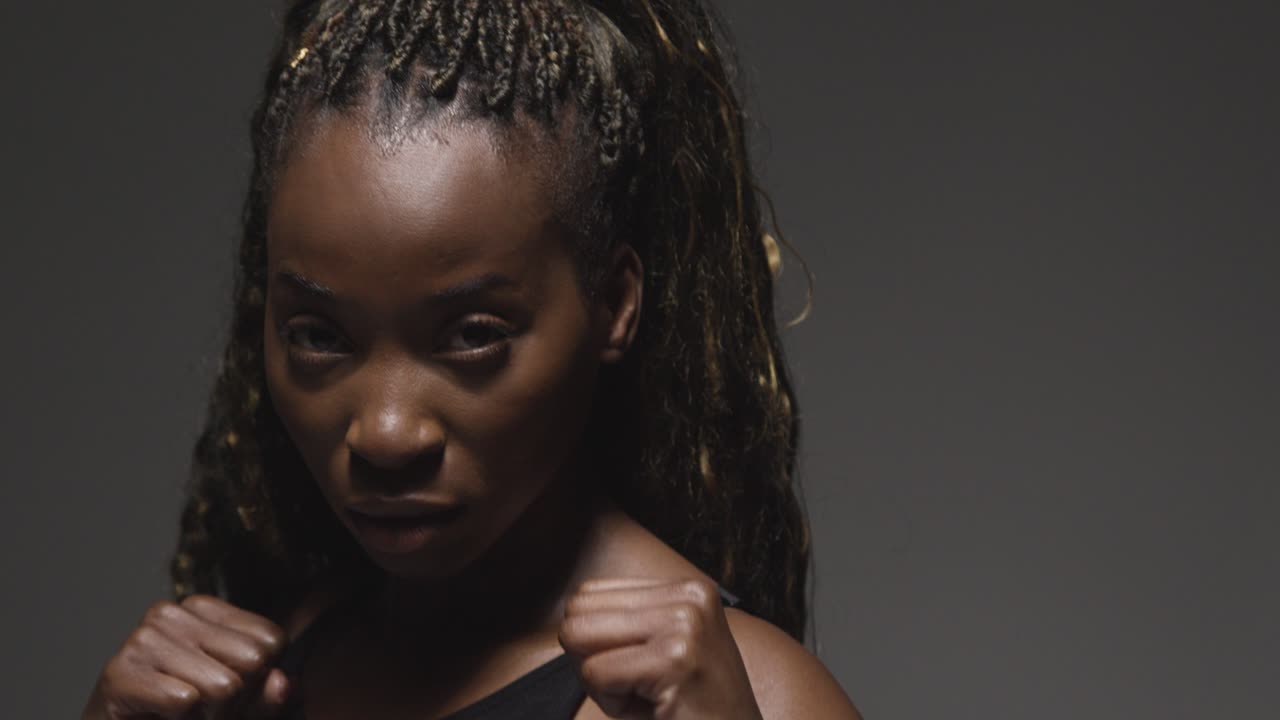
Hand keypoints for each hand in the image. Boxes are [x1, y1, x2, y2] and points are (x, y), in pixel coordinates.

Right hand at [82, 594, 289, 719]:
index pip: (271, 639)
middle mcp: (172, 612)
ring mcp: (143, 638)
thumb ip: (266, 696)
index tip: (230, 694)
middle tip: (205, 709)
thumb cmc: (178, 716)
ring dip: (210, 716)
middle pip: (253, 660)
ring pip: (223, 685)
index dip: (261, 679)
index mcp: (204, 608)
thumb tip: (284, 684)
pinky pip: (185, 701)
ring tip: (182, 715)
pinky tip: (160, 718)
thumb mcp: (236, 704)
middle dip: (239, 699)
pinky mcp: (119, 671)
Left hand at [559, 578, 762, 719]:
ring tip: (644, 697)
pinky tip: (653, 711)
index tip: (638, 669)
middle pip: (578, 610)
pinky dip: (612, 704)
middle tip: (636, 687)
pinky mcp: (674, 659)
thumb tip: (566, 620)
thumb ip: (623, 625)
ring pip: (579, 638)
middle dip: (592, 658)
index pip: (589, 593)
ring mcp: (683, 625)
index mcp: (686, 589)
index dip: (596, 640)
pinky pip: (596, 674)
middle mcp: (688, 598)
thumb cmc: (694, 711)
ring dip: (601, 682)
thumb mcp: (664, 651)